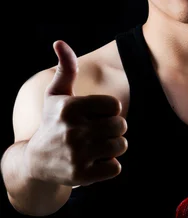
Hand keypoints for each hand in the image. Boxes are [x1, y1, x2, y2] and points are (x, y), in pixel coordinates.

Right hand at [25, 40, 127, 186]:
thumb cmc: (53, 122)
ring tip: (98, 146)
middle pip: (121, 126)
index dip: (110, 110)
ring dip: (114, 147)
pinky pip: (115, 168)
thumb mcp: (56, 94)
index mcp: (69, 107)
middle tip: (101, 132)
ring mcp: (77, 154)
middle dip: (115, 129)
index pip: (115, 105)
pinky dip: (109, 166)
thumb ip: (65, 68)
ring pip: (121, 146)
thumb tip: (60, 42)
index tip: (97, 115)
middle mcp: (72, 130)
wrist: (35, 162)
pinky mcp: (81, 175)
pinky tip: (94, 162)